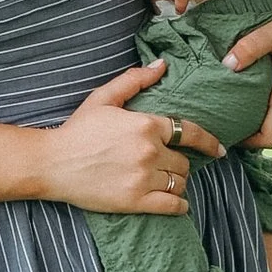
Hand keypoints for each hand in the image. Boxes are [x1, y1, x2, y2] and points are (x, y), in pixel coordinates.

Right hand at [39, 61, 222, 213]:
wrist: (52, 163)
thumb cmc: (77, 130)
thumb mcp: (103, 98)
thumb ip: (134, 80)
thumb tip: (162, 66)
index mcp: (145, 125)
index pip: (189, 132)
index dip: (208, 142)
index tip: (219, 150)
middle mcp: (149, 151)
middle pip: (184, 162)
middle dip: (180, 163)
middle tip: (170, 166)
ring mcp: (143, 178)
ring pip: (180, 182)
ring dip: (178, 182)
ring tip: (168, 182)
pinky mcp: (135, 201)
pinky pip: (172, 205)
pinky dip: (179, 205)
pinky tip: (177, 203)